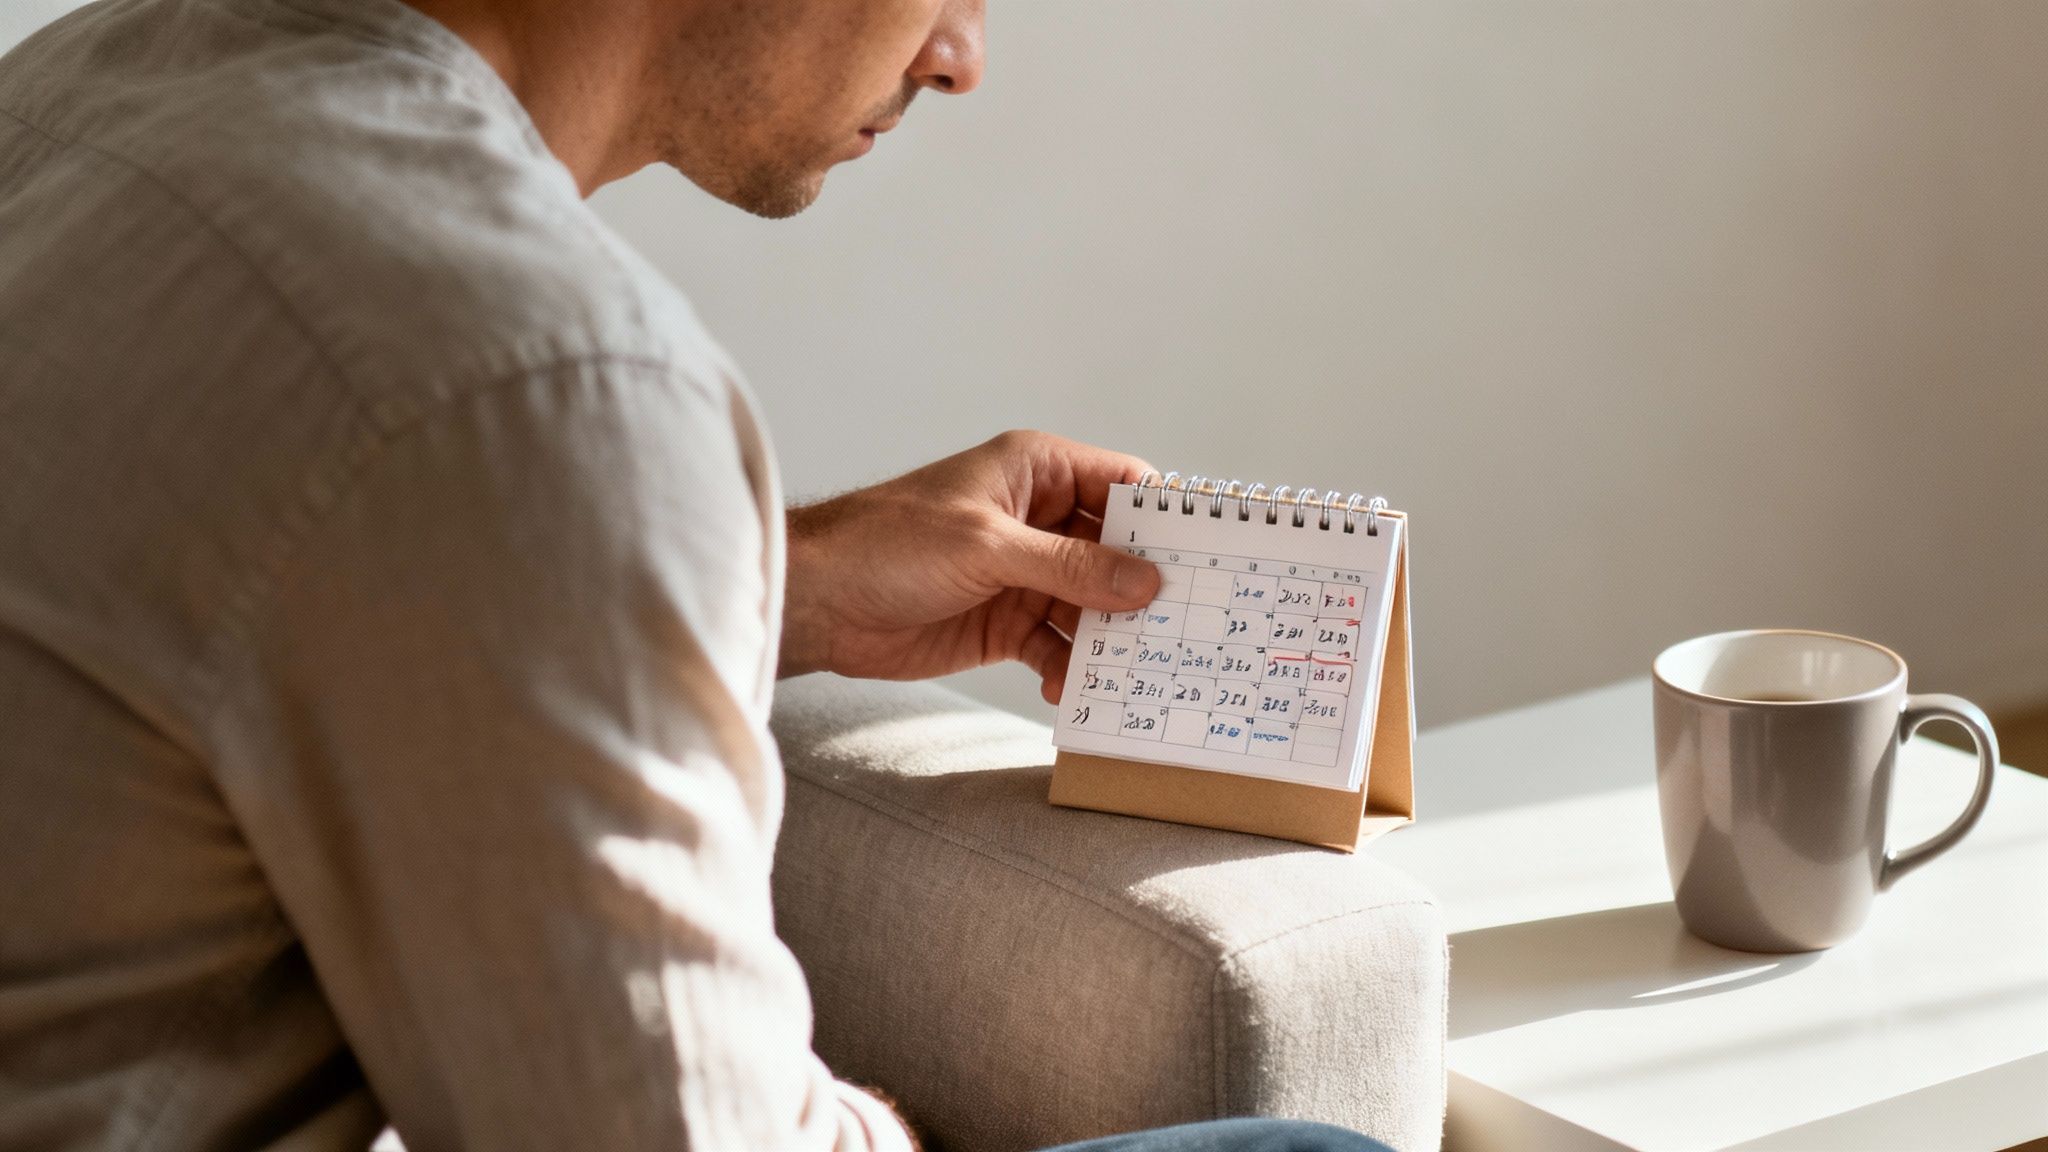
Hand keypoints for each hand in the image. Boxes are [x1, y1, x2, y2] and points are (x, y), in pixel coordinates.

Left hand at [780, 430, 1161, 702]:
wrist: (817, 601)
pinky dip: (1072, 668)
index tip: (1207, 559)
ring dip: (1113, 637)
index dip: (1165, 520)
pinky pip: (1058, 645)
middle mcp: (1039, 519)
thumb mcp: (988, 547)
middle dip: (1147, 589)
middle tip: (1189, 627)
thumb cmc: (887, 544)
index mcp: (1037, 472)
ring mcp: (1025, 573)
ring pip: (1093, 605)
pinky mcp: (1005, 622)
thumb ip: (1070, 566)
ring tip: (1141, 671)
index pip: (1123, 485)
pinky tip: (1078, 692)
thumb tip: (1145, 582)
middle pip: (1118, 552)